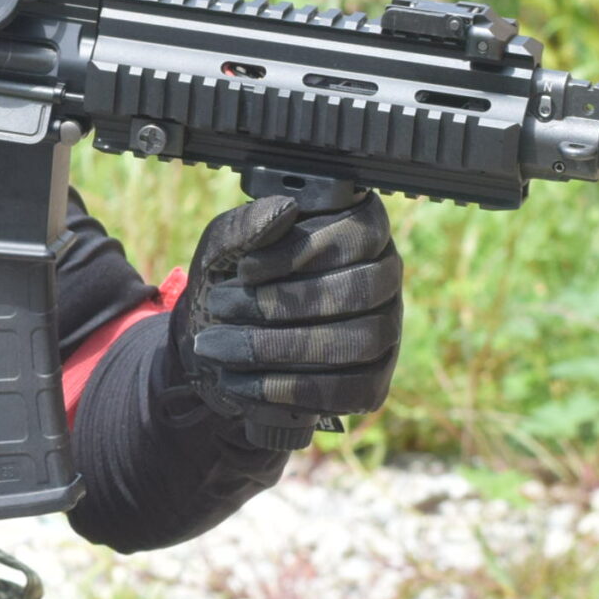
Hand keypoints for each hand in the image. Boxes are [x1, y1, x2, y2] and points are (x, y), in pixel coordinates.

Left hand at [169, 189, 401, 449]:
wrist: (214, 343)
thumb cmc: (228, 285)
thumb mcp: (222, 250)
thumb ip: (246, 224)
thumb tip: (287, 208)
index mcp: (356, 231)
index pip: (362, 231)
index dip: (305, 250)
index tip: (245, 269)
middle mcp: (382, 278)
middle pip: (360, 290)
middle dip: (282, 303)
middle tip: (221, 307)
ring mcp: (384, 332)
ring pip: (356, 341)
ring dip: (278, 347)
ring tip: (218, 346)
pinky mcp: (372, 383)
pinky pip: (348, 390)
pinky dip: (287, 387)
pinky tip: (239, 381)